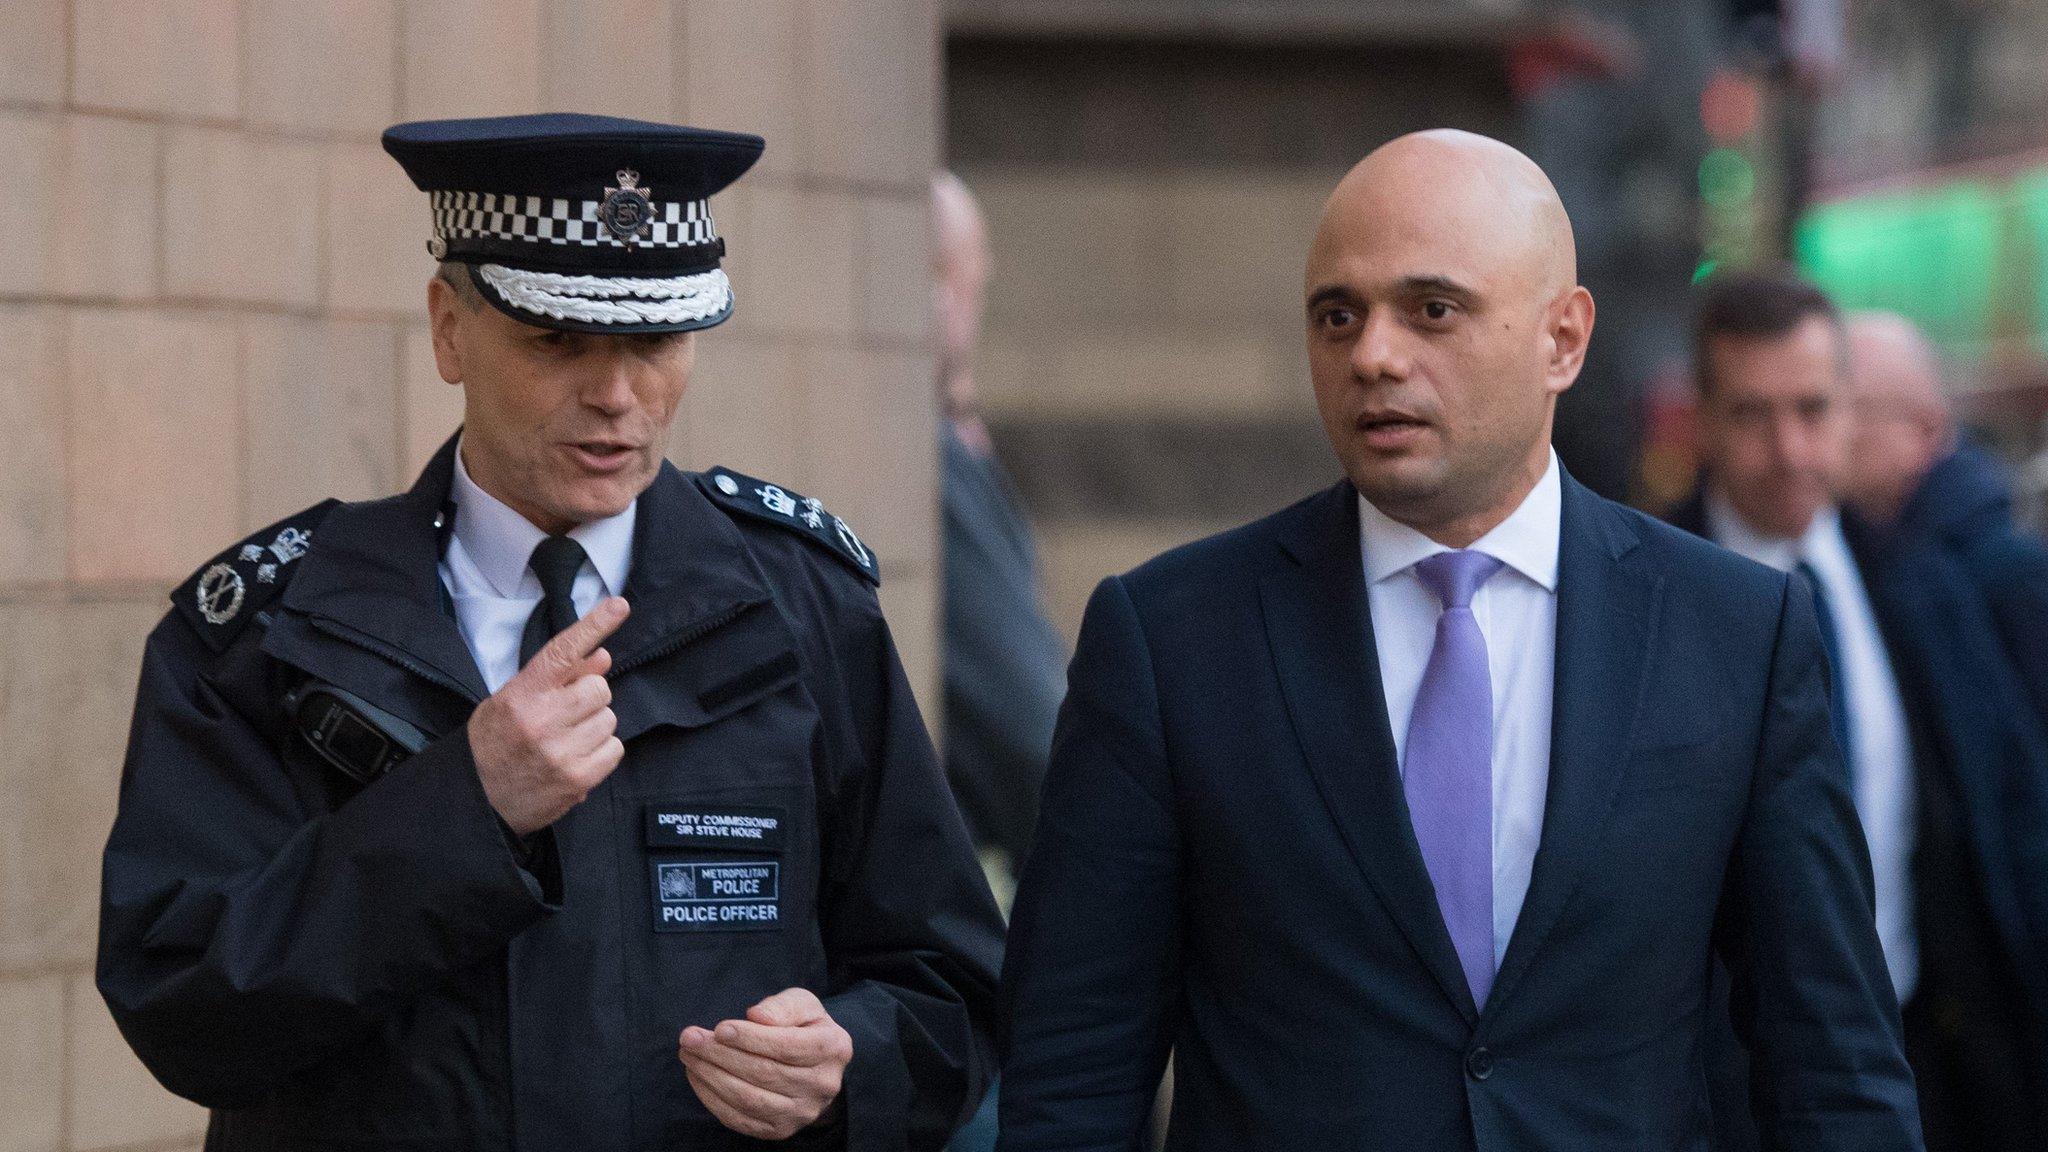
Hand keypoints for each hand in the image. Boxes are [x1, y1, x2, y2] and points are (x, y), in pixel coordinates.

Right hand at [466, 596, 628, 835]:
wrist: (476, 798)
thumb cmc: (495, 743)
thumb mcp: (512, 700)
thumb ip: (558, 678)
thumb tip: (602, 656)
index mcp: (522, 694)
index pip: (563, 652)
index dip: (594, 625)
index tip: (619, 605)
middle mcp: (541, 719)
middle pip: (599, 689)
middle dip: (589, 699)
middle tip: (564, 715)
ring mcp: (560, 751)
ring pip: (609, 719)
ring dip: (594, 727)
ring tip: (564, 740)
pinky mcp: (577, 779)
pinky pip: (614, 749)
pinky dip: (601, 752)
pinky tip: (576, 758)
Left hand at [679, 987, 853, 1140]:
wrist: (815, 1065)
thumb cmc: (803, 1026)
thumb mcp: (801, 1004)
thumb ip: (782, 1006)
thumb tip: (756, 1017)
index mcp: (833, 1048)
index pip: (786, 1047)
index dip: (750, 1038)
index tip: (719, 1028)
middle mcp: (822, 1085)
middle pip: (764, 1073)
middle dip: (721, 1055)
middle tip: (690, 1038)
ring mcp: (802, 1113)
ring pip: (749, 1099)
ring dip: (711, 1076)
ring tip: (689, 1055)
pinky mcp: (780, 1130)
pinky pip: (740, 1119)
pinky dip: (712, 1099)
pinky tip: (697, 1076)